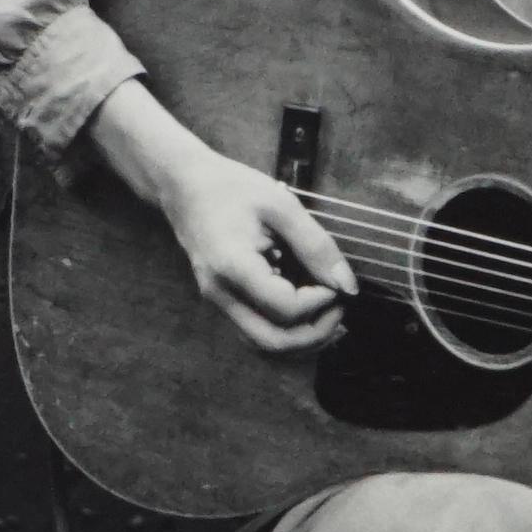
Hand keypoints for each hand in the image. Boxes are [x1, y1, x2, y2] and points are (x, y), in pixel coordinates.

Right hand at [90, 81, 355, 355]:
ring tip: (327, 314)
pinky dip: (286, 330)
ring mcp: (219, 302)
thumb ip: (316, 246)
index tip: (336, 281)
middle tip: (339, 307)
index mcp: (233, 267)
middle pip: (273, 342)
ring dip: (301, 338)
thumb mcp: (282, 206)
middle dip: (315, 333)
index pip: (286, 309)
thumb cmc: (231, 187)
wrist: (184, 186)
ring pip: (263, 344)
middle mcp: (221, 294)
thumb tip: (346, 285)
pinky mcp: (224, 301)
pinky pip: (256, 331)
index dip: (320, 302)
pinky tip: (306, 311)